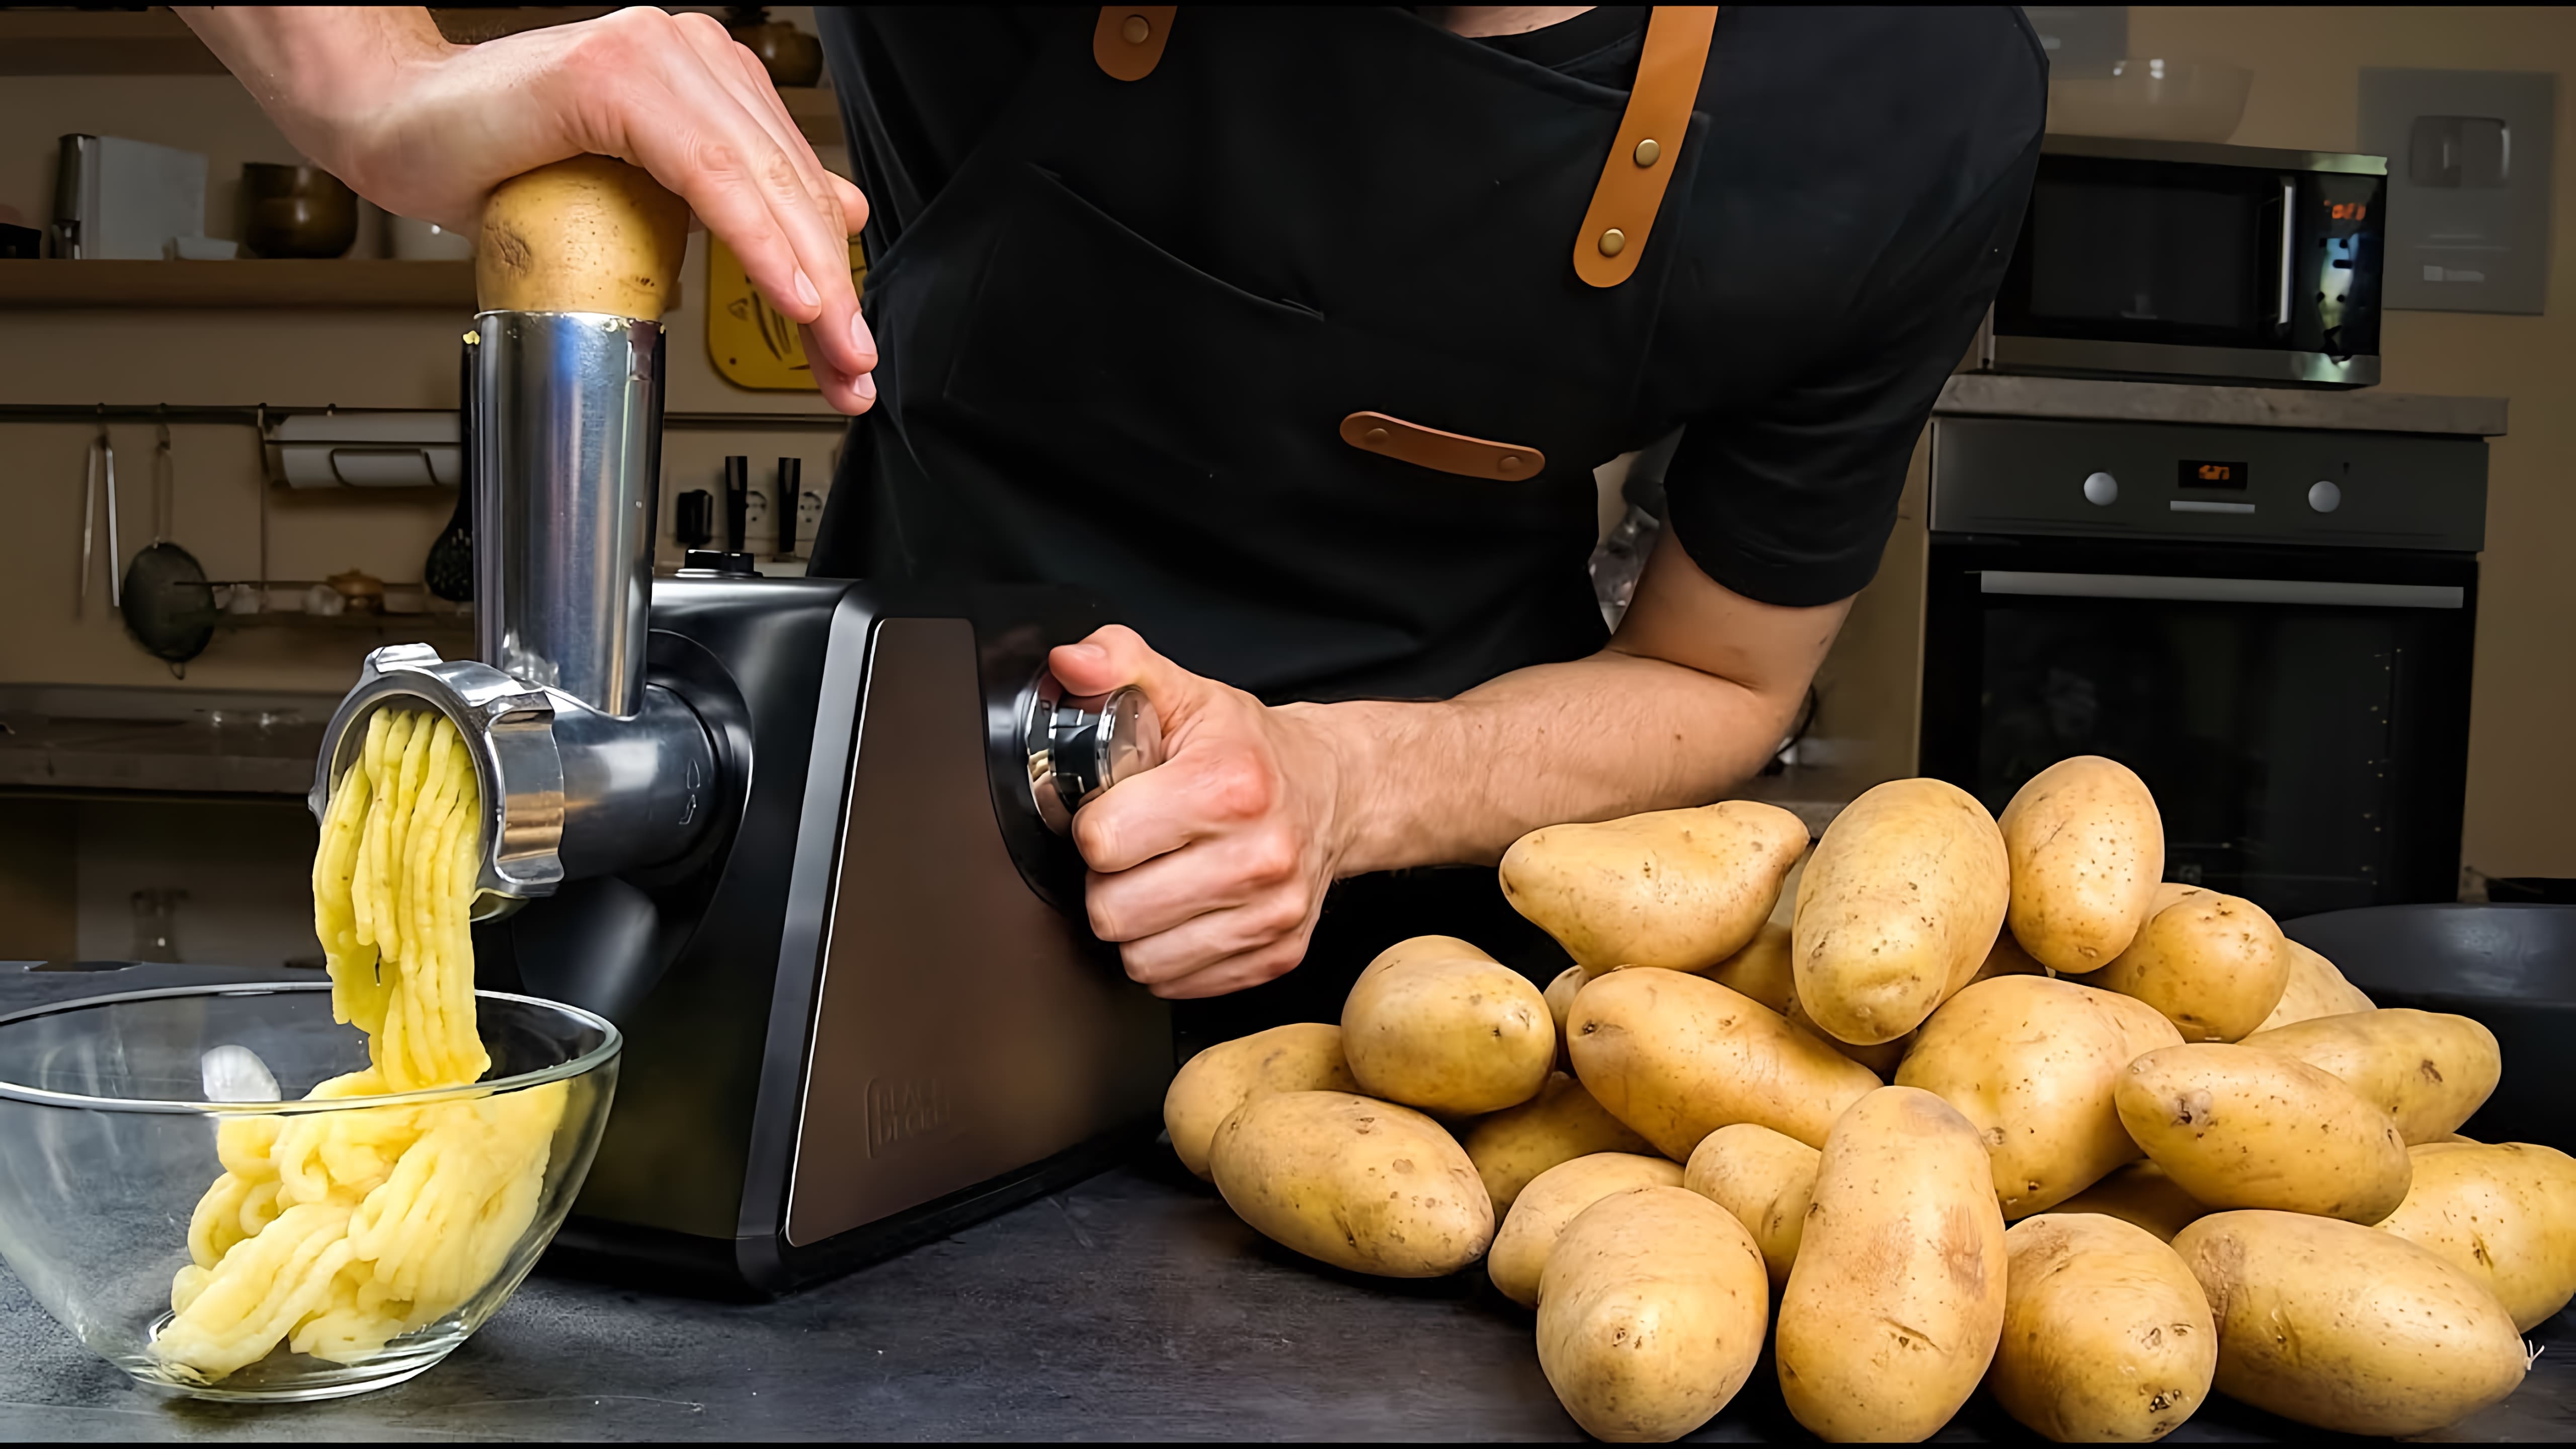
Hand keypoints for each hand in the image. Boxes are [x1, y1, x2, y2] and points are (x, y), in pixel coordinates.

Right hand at [175, 6, 876, 412]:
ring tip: (833, 348)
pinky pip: (707, 171)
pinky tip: (790, 290)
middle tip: (852, 368)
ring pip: (761, 180)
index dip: (832, 270)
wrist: (390, 124)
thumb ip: (730, 194)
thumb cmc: (494, 157)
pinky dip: (755, 236)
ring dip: (808, 276)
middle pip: (789, 186)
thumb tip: (831, 212)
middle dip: (833, 291)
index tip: (849, 347)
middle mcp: (688, 53)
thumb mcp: (638, 190)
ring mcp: (653, 56)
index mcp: (703, 76)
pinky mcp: (611, 73)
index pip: (793, 181)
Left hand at [1048, 628, 1351, 999]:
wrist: (1337, 790)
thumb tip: (1070, 663)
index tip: (1116, 812)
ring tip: (1155, 883)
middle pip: (1114, 912)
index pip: (1103, 841)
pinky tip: (1183, 913)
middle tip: (1133, 854)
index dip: (1094, 827)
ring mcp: (1273, 914)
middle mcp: (1260, 855)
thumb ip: (1120, 666)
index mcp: (1228, 786)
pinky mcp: (1278, 955)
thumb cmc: (1248, 749)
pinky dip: (1169, 956)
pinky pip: (1179, 985)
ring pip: (1142, 960)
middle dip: (1108, 882)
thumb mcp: (1187, 694)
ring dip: (1135, 927)